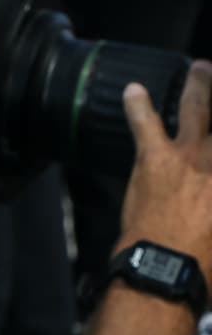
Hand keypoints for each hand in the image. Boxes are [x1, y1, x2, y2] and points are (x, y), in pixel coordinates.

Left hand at [117, 60, 211, 272]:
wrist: (170, 265)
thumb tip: (207, 193)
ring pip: (197, 108)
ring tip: (200, 69)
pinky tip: (132, 90)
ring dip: (199, 85)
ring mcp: (192, 154)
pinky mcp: (156, 158)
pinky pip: (146, 124)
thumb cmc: (209, 258)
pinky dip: (137, 106)